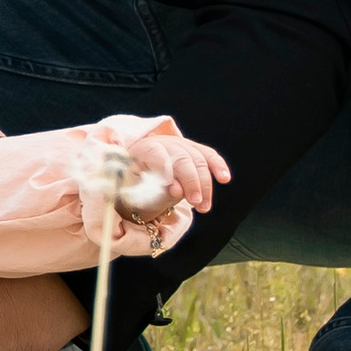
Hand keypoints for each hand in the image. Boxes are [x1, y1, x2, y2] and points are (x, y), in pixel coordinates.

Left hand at [81, 115, 230, 228]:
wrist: (132, 180)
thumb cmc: (126, 189)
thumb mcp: (125, 194)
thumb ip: (143, 192)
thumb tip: (167, 190)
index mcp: (138, 151)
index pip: (155, 153)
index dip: (165, 169)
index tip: (173, 190)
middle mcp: (160, 144)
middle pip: (181, 157)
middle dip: (190, 180)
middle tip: (194, 203)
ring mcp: (178, 145)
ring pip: (197, 159)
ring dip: (205, 183)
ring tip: (203, 207)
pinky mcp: (190, 151)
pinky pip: (207, 155)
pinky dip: (217, 165)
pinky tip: (225, 179)